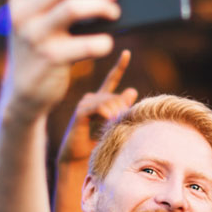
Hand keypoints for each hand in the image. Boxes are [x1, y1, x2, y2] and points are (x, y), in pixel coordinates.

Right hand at [5, 0, 119, 113]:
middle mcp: (22, 17)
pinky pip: (88, 43)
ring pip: (74, 7)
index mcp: (19, 4)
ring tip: (114, 14)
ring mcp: (35, 37)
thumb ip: (55, 6)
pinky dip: (104, 41)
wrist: (23, 97)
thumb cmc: (40, 55)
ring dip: (102, 6)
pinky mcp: (51, 59)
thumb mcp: (37, 26)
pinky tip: (107, 44)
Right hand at [57, 50, 137, 164]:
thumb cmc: (96, 144)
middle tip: (123, 123)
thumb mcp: (114, 125)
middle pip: (115, 96)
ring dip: (117, 114)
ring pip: (109, 101)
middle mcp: (90, 98)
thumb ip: (122, 108)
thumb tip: (133, 90)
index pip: (111, 79)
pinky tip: (109, 120)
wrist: (78, 159)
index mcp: (100, 100)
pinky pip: (99, 107)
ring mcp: (84, 104)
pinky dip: (107, 113)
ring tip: (115, 126)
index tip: (127, 53)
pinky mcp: (80, 113)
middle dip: (123, 109)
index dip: (119, 66)